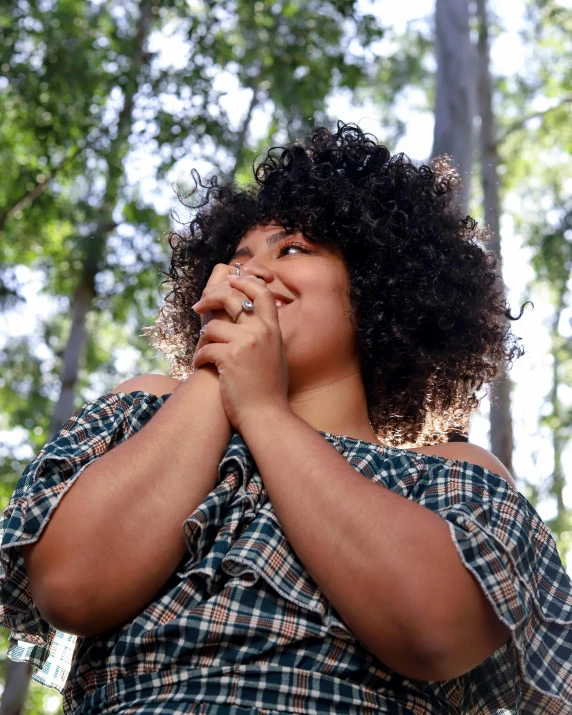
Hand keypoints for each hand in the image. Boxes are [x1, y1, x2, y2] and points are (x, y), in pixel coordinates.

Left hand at [191, 274, 289, 431]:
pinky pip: (205, 348)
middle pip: (232, 298)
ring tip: (202, 354)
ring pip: (212, 326)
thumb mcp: (274, 356)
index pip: (261, 292)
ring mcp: (246, 342)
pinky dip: (199, 358)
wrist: (266, 416)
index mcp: (273, 330)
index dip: (244, 281)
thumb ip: (265, 336)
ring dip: (202, 340)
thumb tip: (248, 321)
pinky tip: (201, 367)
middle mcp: (262, 331)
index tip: (230, 281)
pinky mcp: (230, 357)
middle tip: (199, 306)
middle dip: (211, 298)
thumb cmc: (268, 391)